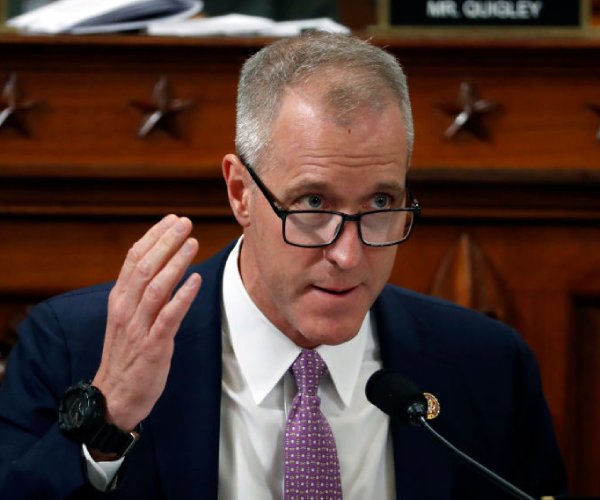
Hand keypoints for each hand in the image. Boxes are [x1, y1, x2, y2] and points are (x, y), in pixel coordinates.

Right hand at [92, 215, 200, 430]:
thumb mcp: (127, 318)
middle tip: (185, 222)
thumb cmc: (126, 355)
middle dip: (166, 242)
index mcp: (119, 299)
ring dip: (175, 263)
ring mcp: (138, 327)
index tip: (171, 220)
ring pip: (156, 287)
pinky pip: (168, 317)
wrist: (113, 397)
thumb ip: (141, 293)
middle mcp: (126, 308)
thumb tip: (161, 266)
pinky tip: (195, 281)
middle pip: (145, 267)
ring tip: (192, 243)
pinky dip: (182, 297)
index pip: (134, 259)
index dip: (154, 237)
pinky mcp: (152, 346)